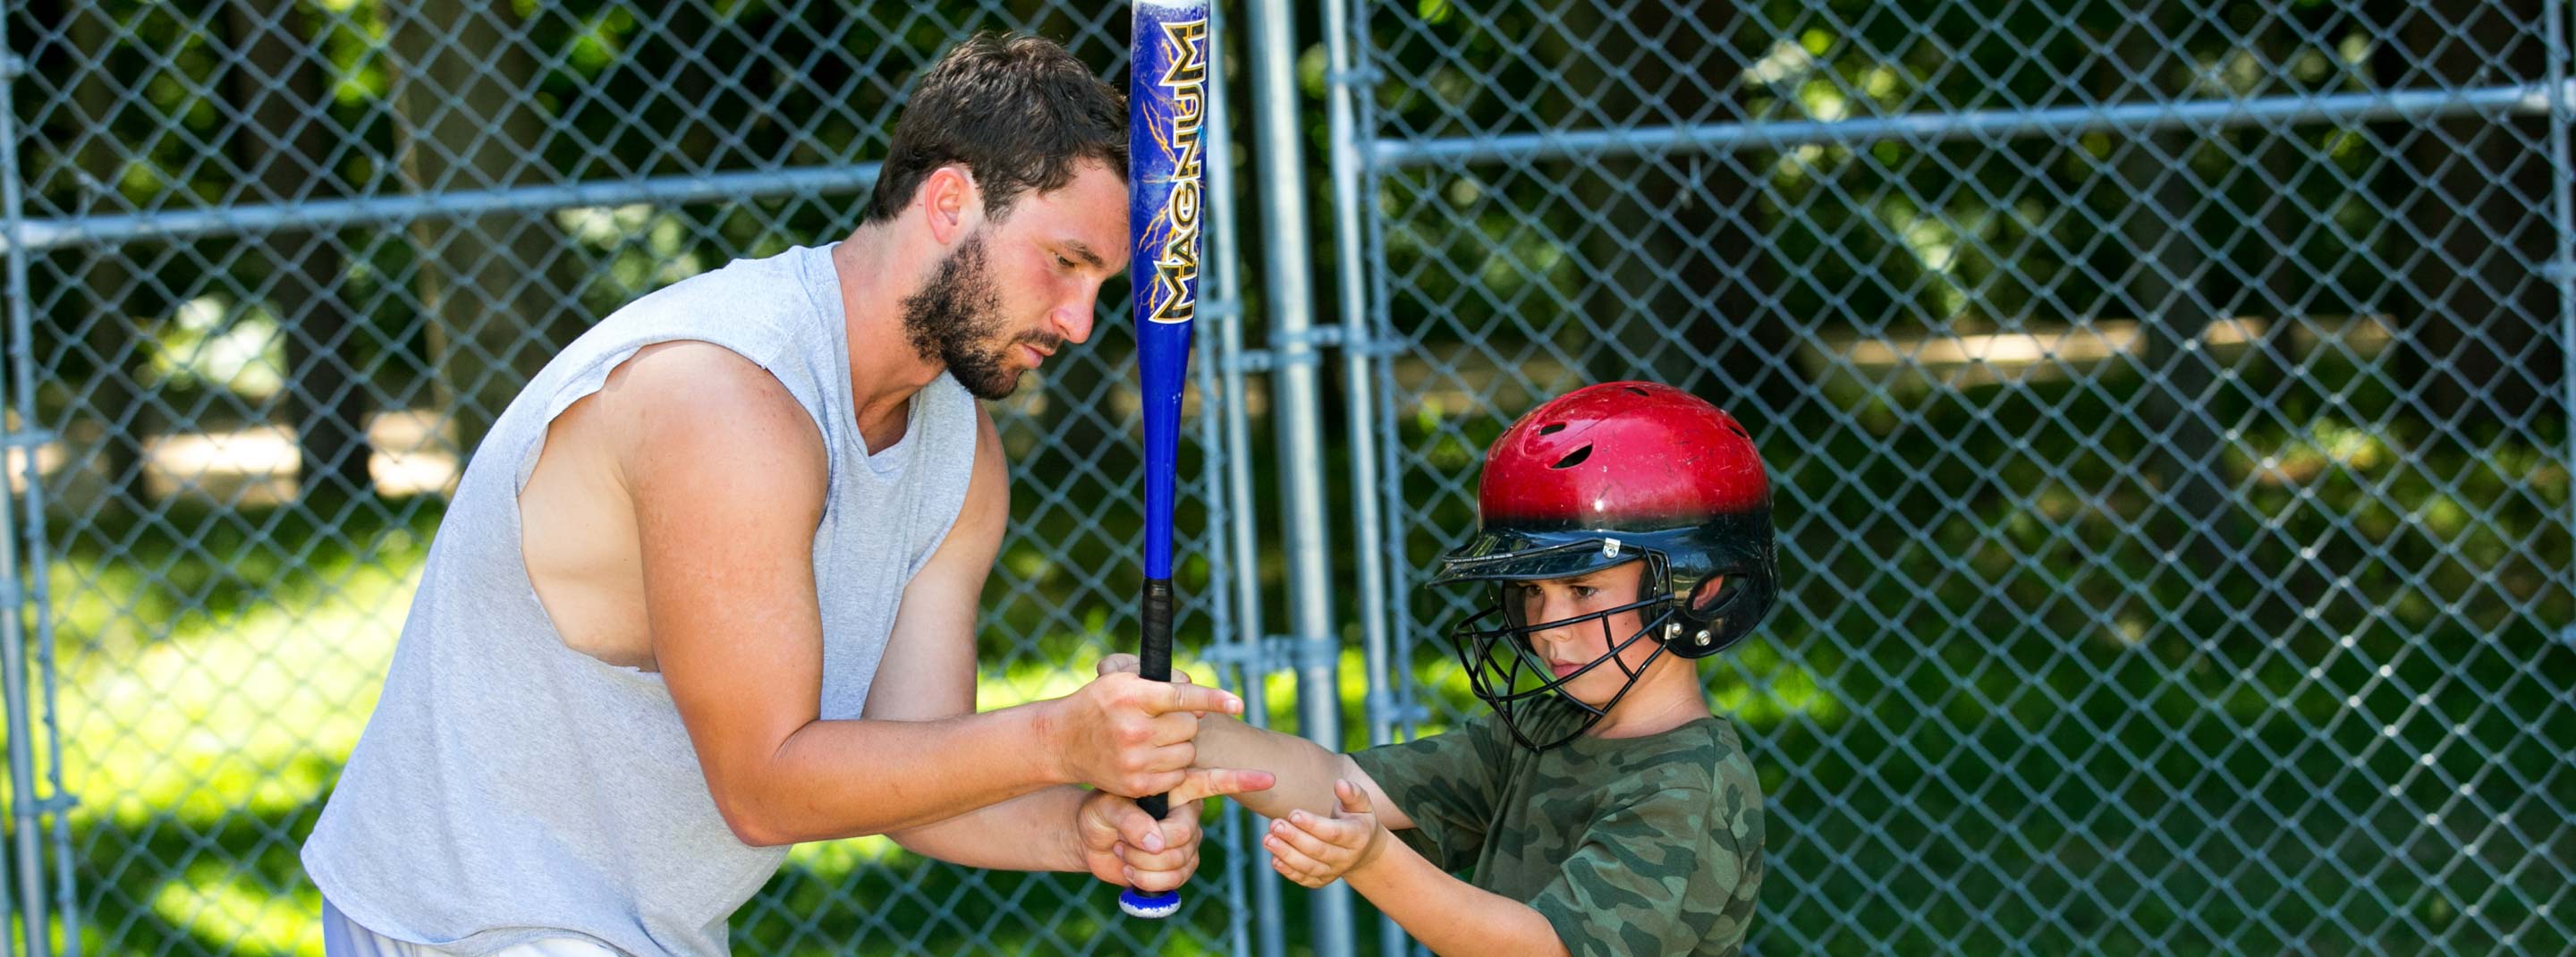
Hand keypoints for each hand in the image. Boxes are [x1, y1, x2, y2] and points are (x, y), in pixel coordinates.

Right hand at [1046, 658, 1242, 796]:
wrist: (1064, 741)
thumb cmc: (1099, 702)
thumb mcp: (1122, 679)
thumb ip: (1162, 682)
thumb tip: (1198, 699)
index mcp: (1131, 696)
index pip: (1181, 696)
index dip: (1213, 699)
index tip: (1238, 703)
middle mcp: (1134, 729)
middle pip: (1189, 726)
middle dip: (1184, 721)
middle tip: (1164, 719)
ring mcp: (1135, 760)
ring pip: (1187, 752)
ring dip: (1180, 744)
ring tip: (1155, 738)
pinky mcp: (1136, 784)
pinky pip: (1177, 775)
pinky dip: (1172, 766)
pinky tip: (1151, 757)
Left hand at [1077, 766, 1276, 891]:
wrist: (1090, 840)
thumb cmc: (1099, 812)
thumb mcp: (1105, 807)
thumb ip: (1129, 818)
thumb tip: (1157, 842)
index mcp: (1176, 788)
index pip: (1213, 782)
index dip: (1242, 781)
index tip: (1268, 778)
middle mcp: (1187, 814)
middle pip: (1184, 834)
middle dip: (1146, 846)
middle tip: (1121, 841)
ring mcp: (1186, 842)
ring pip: (1178, 861)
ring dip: (1141, 864)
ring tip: (1122, 852)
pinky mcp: (1180, 867)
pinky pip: (1175, 881)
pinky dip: (1146, 881)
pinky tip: (1131, 870)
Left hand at [1264, 779, 1388, 888]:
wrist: (1363, 850)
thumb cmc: (1357, 818)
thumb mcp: (1361, 804)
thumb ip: (1352, 793)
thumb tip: (1340, 784)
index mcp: (1357, 837)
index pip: (1334, 833)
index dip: (1313, 825)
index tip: (1293, 814)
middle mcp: (1346, 858)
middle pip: (1318, 850)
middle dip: (1295, 838)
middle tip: (1275, 825)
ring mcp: (1333, 872)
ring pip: (1309, 867)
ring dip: (1287, 855)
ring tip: (1268, 840)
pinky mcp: (1321, 881)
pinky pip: (1303, 878)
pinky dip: (1288, 871)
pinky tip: (1274, 859)